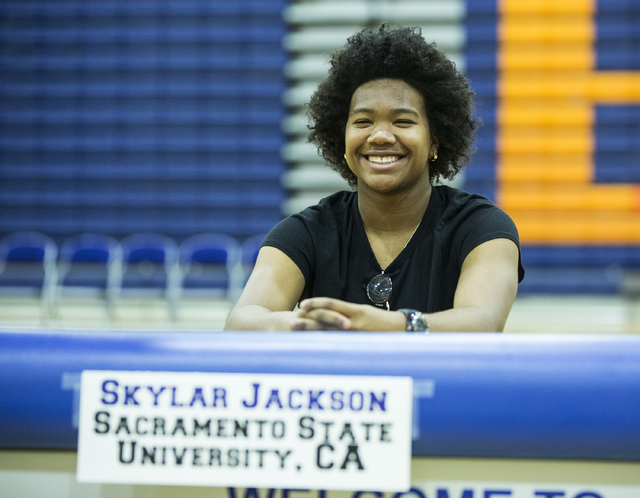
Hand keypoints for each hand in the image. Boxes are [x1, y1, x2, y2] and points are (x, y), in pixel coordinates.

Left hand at [289, 297, 404, 331]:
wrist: (407, 332)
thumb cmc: (388, 327)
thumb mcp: (370, 317)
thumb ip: (353, 318)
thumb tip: (339, 323)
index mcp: (357, 310)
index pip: (332, 304)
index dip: (316, 304)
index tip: (302, 306)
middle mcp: (354, 319)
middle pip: (326, 317)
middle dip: (308, 320)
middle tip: (291, 322)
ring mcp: (357, 331)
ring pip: (329, 329)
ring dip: (311, 330)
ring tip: (296, 329)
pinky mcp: (361, 341)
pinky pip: (340, 341)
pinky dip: (326, 342)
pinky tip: (315, 345)